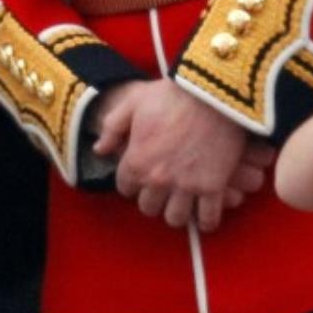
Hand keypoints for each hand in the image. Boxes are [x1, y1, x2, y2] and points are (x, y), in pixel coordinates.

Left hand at [93, 80, 256, 232]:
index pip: (125, 188)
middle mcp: (159, 179)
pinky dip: (205, 220)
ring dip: (175, 211)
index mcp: (137, 161)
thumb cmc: (172, 94)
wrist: (213, 92)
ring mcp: (187, 185)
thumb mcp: (134, 103)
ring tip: (181, 202)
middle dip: (152, 199)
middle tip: (161, 189)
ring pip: (175, 218)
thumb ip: (112, 127)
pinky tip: (204, 212)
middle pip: (148, 207)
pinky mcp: (213, 186)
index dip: (132, 182)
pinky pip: (207, 218)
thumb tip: (99, 150)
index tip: (141, 175)